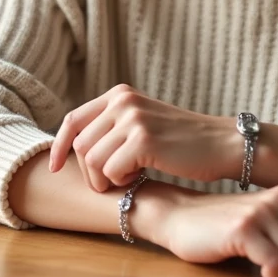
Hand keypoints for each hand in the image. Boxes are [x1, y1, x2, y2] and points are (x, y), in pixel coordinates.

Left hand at [49, 84, 231, 190]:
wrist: (222, 144)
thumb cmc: (182, 142)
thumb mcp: (143, 122)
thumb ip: (113, 126)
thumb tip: (74, 147)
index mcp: (119, 94)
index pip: (73, 119)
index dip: (60, 146)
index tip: (55, 168)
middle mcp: (122, 101)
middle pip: (80, 145)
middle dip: (90, 172)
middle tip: (115, 180)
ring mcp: (133, 118)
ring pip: (92, 160)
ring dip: (106, 179)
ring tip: (131, 176)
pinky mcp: (144, 139)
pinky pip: (111, 171)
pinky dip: (122, 182)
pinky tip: (142, 176)